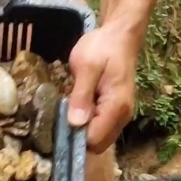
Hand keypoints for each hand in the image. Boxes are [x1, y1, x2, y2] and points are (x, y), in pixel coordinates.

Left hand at [67, 24, 139, 153]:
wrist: (119, 36)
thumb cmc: (103, 47)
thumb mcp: (87, 66)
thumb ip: (81, 95)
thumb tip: (75, 123)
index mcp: (116, 106)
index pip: (94, 139)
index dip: (75, 136)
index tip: (59, 124)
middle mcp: (122, 116)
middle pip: (97, 144)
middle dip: (78, 136)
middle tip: (62, 116)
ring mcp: (120, 115)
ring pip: (98, 138)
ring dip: (81, 131)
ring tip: (69, 110)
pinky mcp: (115, 112)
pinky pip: (99, 128)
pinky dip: (86, 124)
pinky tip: (77, 108)